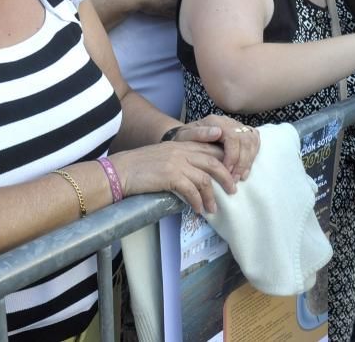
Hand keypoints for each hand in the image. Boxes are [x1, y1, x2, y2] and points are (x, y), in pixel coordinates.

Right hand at [109, 139, 232, 213]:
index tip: (232, 172)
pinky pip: (191, 191)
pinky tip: (198, 209)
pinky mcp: (170, 175)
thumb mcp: (164, 155)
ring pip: (204, 179)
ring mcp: (177, 162)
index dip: (224, 160)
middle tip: (233, 190)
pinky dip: (197, 202)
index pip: (210, 148)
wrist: (121, 170)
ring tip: (213, 208)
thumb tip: (196, 175)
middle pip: (213, 162)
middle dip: (226, 177)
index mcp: (181, 144)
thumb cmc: (140, 165)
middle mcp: (182, 150)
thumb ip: (181, 159)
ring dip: (211, 196)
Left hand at [177, 114, 259, 180]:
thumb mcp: (185, 137)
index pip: (232, 137)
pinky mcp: (243, 132)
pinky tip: (245, 170)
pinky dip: (252, 157)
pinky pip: (255, 142)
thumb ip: (198, 134)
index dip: (233, 156)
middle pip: (245, 140)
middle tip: (234, 180)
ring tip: (239, 178)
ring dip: (248, 161)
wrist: (187, 137)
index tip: (227, 172)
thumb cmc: (184, 140)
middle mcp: (229, 122)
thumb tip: (217, 132)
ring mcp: (237, 126)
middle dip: (241, 162)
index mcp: (216, 121)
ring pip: (252, 141)